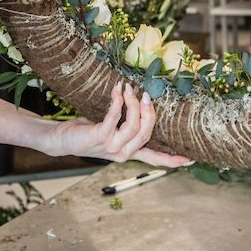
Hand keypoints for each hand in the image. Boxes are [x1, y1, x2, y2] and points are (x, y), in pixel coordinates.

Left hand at [46, 81, 192, 168]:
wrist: (61, 140)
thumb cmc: (87, 131)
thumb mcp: (110, 130)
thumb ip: (125, 124)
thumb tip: (141, 103)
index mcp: (128, 153)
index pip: (153, 159)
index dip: (171, 160)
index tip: (189, 161)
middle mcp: (122, 153)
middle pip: (146, 134)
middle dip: (149, 113)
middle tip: (146, 95)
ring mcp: (110, 147)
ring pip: (133, 126)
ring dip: (133, 104)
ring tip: (129, 88)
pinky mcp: (99, 137)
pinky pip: (114, 117)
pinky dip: (118, 102)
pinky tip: (117, 91)